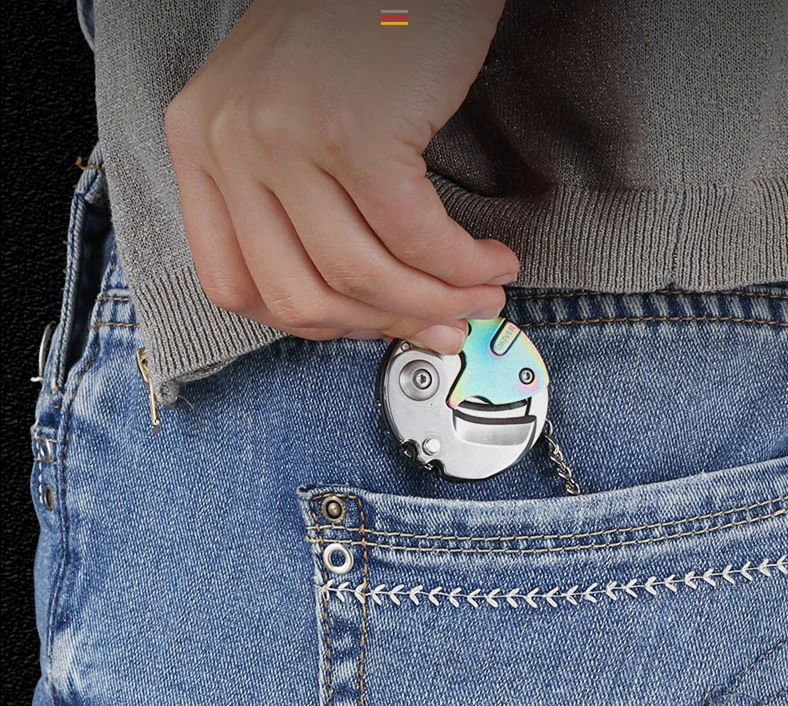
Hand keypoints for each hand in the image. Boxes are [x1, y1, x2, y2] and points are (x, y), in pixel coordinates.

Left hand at [164, 0, 517, 353]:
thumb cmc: (353, 26)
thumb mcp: (287, 114)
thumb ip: (295, 203)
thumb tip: (361, 301)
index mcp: (199, 146)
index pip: (236, 285)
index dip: (313, 323)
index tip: (368, 323)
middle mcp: (228, 144)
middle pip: (298, 296)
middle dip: (380, 325)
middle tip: (439, 323)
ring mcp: (287, 138)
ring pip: (359, 276)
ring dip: (432, 301)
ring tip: (478, 295)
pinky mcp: (357, 133)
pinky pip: (415, 239)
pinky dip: (460, 266)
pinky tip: (489, 262)